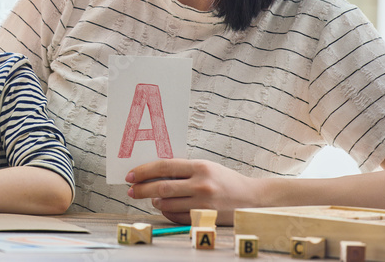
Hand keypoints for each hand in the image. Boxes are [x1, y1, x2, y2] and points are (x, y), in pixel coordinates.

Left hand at [125, 159, 261, 225]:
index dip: (144, 171)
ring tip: (150, 198)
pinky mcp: (205, 218)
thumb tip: (153, 173)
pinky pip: (177, 217)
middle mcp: (201, 184)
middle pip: (162, 187)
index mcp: (200, 167)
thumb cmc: (225, 180)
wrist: (252, 198)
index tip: (131, 175)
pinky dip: (167, 212)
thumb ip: (183, 170)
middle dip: (142, 189)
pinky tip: (164, 207)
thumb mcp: (206, 167)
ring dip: (154, 201)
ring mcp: (203, 203)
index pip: (164, 166)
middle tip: (131, 190)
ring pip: (167, 204)